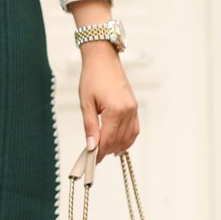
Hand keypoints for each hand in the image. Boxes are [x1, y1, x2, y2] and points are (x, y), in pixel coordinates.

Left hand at [78, 43, 139, 161]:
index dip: (99, 152)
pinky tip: (118, 144)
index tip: (91, 160)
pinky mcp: (134, 106)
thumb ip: (90, 126)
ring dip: (117, 147)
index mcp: (115, 110)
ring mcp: (133, 109)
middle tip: (94, 157)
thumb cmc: (92, 77)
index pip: (107, 139)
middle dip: (106, 151)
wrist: (103, 60)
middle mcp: (128, 110)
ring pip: (128, 137)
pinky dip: (127, 139)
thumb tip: (91, 145)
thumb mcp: (86, 103)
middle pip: (118, 140)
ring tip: (105, 152)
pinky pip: (134, 128)